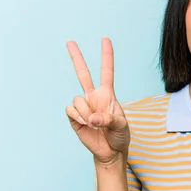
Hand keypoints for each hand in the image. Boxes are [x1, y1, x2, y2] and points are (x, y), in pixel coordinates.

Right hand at [65, 37, 129, 165]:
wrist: (110, 151)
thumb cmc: (120, 136)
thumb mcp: (121, 126)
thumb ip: (109, 119)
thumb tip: (92, 118)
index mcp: (107, 95)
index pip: (106, 71)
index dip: (106, 55)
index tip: (105, 39)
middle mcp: (93, 97)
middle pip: (83, 73)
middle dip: (76, 57)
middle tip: (69, 41)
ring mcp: (83, 106)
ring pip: (77, 99)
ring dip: (85, 112)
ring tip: (94, 123)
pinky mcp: (74, 117)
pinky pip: (71, 110)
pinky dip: (78, 116)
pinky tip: (85, 124)